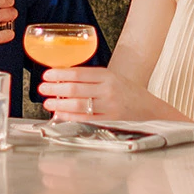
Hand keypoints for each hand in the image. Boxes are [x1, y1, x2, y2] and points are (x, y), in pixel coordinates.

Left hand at [40, 67, 173, 120]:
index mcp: (108, 76)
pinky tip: (59, 114)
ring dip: (59, 103)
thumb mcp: (113, 79)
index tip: (47, 74)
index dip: (59, 74)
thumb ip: (92, 79)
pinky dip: (69, 116)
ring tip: (47, 102)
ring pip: (78, 104)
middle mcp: (108, 90)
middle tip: (42, 88)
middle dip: (55, 88)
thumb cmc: (129, 94)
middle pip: (75, 88)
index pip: (78, 73)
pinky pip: (85, 118)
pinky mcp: (110, 121)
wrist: (151, 111)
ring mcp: (109, 106)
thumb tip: (64, 79)